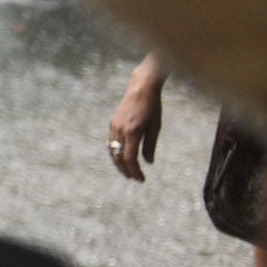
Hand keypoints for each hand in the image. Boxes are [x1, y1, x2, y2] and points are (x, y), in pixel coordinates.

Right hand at [108, 62, 165, 181]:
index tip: (141, 179)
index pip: (130, 159)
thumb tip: (148, 162)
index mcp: (133, 132)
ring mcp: (114, 127)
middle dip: (126, 170)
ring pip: (112, 152)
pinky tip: (122, 157)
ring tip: (127, 171)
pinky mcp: (112, 123)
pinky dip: (116, 153)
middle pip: (119, 158)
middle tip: (134, 179)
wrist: (141, 87)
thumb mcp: (155, 126)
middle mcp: (120, 131)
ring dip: (119, 164)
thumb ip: (150, 145)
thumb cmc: (152, 106)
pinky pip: (111, 143)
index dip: (135, 171)